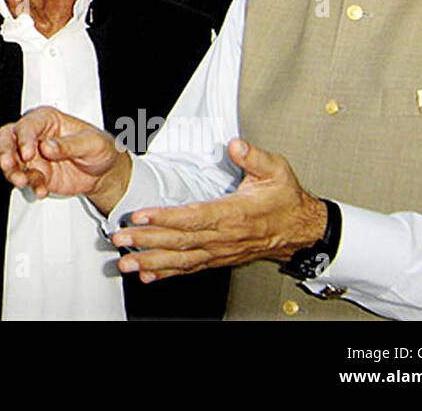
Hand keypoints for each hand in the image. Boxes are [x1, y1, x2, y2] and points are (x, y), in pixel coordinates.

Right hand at [0, 105, 131, 210]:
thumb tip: (47, 146)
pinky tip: (41, 190)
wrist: (104, 171)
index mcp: (48, 120)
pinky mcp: (37, 174)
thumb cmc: (99, 148)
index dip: (24, 138)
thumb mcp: (92, 142)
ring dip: (12, 172)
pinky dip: (32, 186)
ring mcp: (34, 156)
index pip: (27, 125)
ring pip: (11, 160)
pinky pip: (27, 180)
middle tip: (8, 164)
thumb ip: (69, 144)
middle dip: (4, 151)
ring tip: (22, 181)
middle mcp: (36, 136)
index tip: (28, 153)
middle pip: (8, 137)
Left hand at [110, 138, 326, 282]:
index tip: (141, 215)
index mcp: (233, 214)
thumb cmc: (286, 199)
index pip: (193, 217)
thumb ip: (254, 157)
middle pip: (179, 241)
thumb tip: (235, 144)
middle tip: (120, 240)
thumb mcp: (276, 171)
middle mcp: (223, 237)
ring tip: (126, 264)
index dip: (165, 217)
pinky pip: (190, 268)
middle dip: (146, 241)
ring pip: (181, 260)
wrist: (301, 229)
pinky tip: (148, 276)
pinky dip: (168, 273)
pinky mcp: (218, 258)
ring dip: (151, 262)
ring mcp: (220, 251)